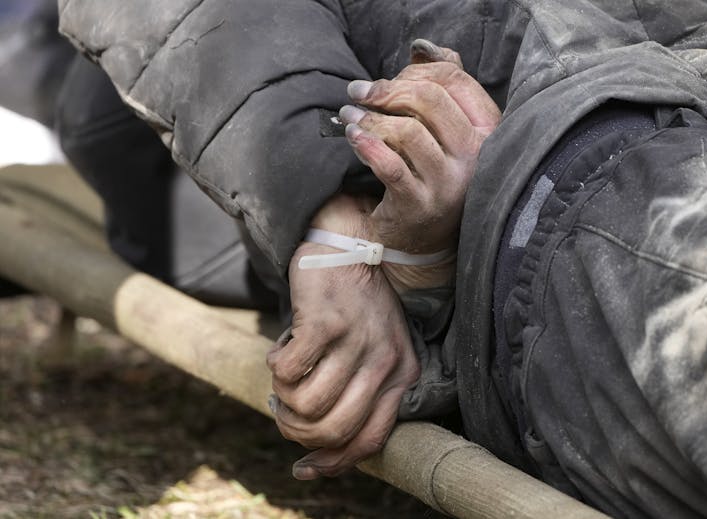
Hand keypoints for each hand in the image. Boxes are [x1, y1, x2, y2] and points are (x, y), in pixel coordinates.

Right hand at [267, 195, 418, 478]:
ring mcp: (356, 342)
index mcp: (401, 374)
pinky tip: (283, 349)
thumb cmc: (356, 306)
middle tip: (284, 411)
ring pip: (307, 406)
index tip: (304, 466)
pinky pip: (286, 373)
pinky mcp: (325, 324)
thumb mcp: (375, 349)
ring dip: (284, 398)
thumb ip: (359, 393)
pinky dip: (275, 368)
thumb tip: (317, 452)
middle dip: (299, 431)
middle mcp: (384, 362)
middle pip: (334, 430)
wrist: (350, 245)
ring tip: (286, 375)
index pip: (370, 440)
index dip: (334, 462)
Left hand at [341, 42, 501, 256]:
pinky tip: (353, 138)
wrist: (423, 241)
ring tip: (349, 117)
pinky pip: (390, 166)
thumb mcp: (444, 133)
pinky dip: (367, 145)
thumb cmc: (430, 175)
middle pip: (431, 100)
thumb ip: (441, 89)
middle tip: (358, 93)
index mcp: (487, 132)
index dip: (415, 72)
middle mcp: (476, 158)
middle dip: (387, 90)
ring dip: (371, 118)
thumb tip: (422, 50)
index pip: (455, 80)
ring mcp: (450, 184)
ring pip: (408, 131)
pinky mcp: (421, 205)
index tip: (384, 80)